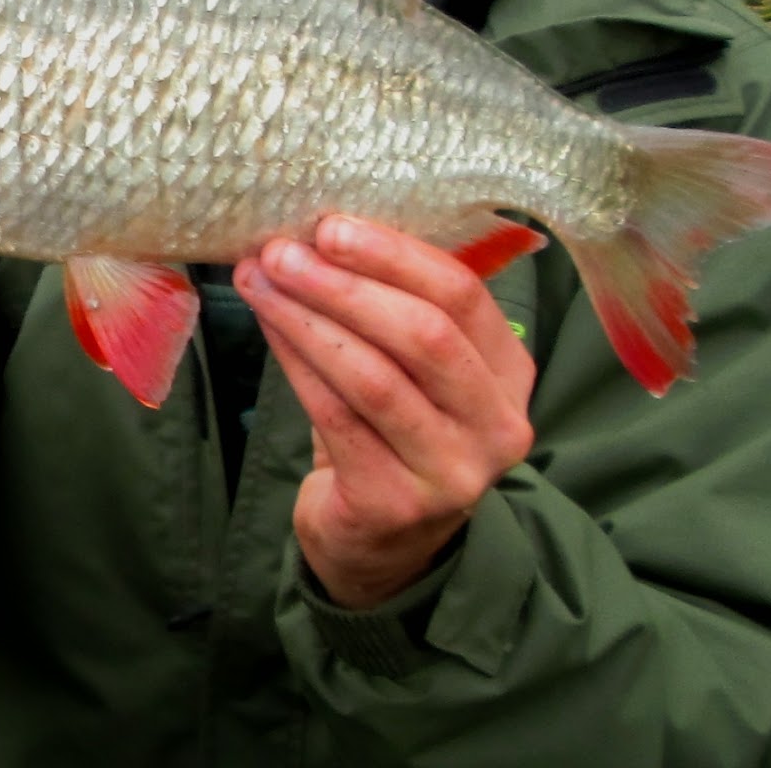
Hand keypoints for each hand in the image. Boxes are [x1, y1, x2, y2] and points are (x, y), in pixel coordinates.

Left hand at [233, 215, 534, 609]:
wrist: (383, 544)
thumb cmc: (394, 429)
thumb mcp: (420, 368)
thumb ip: (396, 305)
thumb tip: (319, 230)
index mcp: (509, 373)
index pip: (462, 296)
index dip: (394, 256)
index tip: (330, 225)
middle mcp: (496, 426)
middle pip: (423, 334)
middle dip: (344, 284)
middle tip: (284, 250)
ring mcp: (451, 472)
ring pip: (373, 376)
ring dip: (308, 318)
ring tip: (260, 280)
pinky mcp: (394, 504)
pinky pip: (335, 416)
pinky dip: (296, 362)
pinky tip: (268, 327)